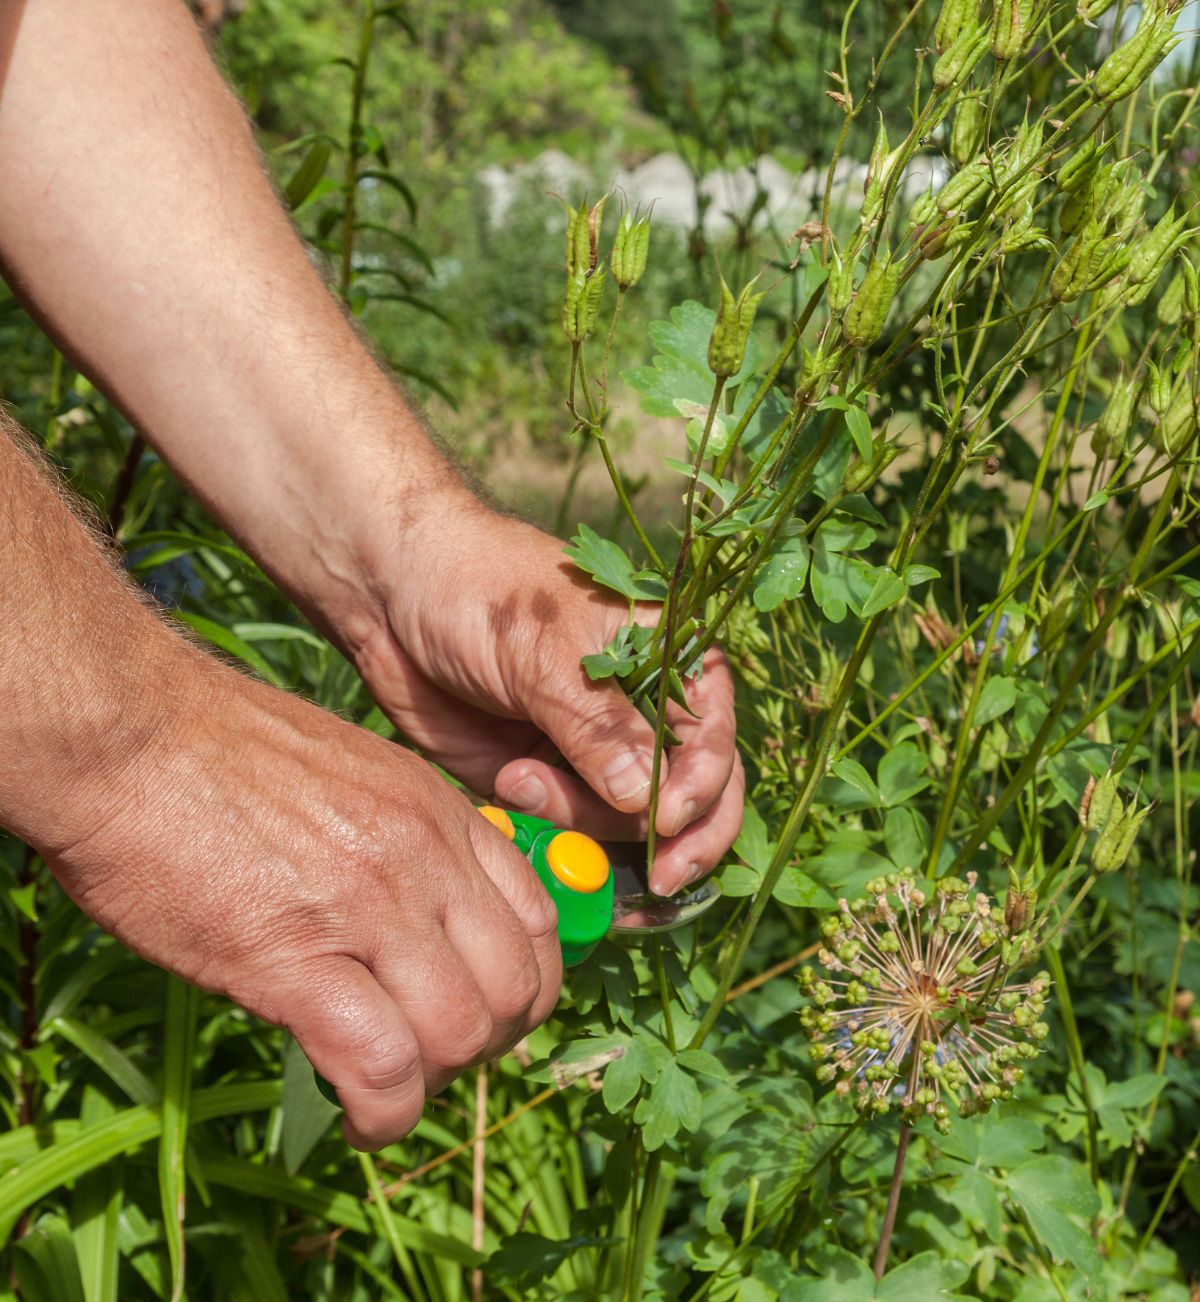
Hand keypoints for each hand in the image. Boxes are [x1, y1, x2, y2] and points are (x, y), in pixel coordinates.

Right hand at [41, 650, 560, 1149]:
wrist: (129, 735)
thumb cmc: (223, 751)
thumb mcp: (356, 772)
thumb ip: (406, 838)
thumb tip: (424, 914)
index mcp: (439, 812)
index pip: (540, 918)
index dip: (528, 986)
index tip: (489, 1013)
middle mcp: (422, 860)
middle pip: (515, 987)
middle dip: (491, 1044)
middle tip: (437, 1058)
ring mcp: (365, 908)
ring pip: (460, 1032)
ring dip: (435, 1083)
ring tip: (391, 1088)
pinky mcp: (292, 959)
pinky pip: (381, 1065)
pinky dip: (383, 1114)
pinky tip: (360, 1120)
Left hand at [349, 493, 744, 896]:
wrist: (389, 597)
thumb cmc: (479, 592)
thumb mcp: (544, 653)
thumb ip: (600, 729)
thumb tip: (652, 803)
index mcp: (663, 659)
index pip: (714, 736)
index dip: (703, 786)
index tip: (667, 820)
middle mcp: (639, 711)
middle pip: (689, 795)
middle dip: (671, 837)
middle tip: (653, 878)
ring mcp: (592, 753)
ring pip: (626, 824)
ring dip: (582, 822)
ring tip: (517, 779)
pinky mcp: (546, 782)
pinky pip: (569, 832)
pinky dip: (551, 833)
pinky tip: (510, 793)